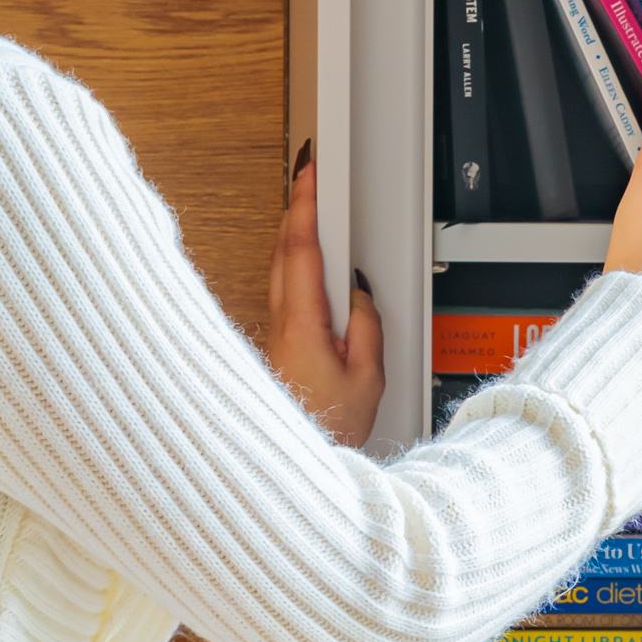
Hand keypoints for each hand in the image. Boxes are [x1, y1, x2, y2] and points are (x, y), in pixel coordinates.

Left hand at [267, 147, 384, 446]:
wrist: (286, 471)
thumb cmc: (326, 431)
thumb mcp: (367, 379)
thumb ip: (366, 325)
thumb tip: (361, 291)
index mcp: (301, 322)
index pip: (302, 247)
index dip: (306, 202)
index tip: (311, 170)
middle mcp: (279, 322)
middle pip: (284, 249)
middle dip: (297, 206)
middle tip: (311, 173)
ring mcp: (273, 332)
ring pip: (280, 267)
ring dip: (294, 233)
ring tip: (311, 205)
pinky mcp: (275, 344)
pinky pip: (282, 290)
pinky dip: (293, 263)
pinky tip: (305, 260)